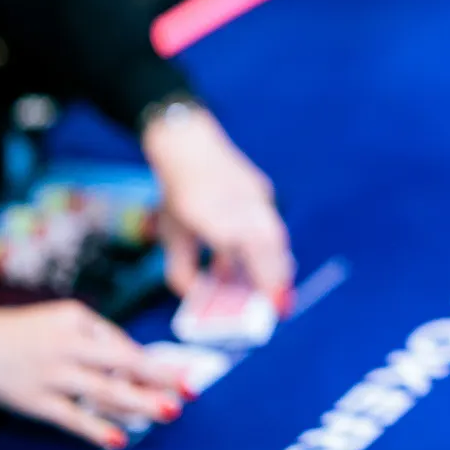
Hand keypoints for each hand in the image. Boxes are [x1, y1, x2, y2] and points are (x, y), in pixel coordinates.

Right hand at [0, 299, 187, 448]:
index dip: (152, 365)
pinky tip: (119, 440)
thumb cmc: (17, 332)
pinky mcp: (35, 400)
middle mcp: (69, 344)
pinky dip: (96, 429)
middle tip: (190, 390)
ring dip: (140, 403)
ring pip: (105, 390)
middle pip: (124, 362)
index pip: (123, 345)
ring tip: (168, 413)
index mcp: (78, 318)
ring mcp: (52, 373)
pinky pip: (72, 417)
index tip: (180, 377)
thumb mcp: (58, 319)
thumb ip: (92, 337)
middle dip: (161, 377)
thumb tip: (131, 362)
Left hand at [142, 105, 293, 304]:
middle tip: (276, 302)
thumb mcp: (173, 236)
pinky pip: (269, 224)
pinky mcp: (261, 191)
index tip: (275, 305)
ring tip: (266, 284)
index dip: (268, 284)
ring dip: (273, 263)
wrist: (186, 143)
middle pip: (272, 249)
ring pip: (275, 237)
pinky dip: (266, 246)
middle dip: (276, 278)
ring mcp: (257, 197)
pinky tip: (253, 258)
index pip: (254, 259)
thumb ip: (183, 270)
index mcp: (221, 220)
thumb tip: (196, 295)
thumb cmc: (177, 193)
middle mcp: (245, 207)